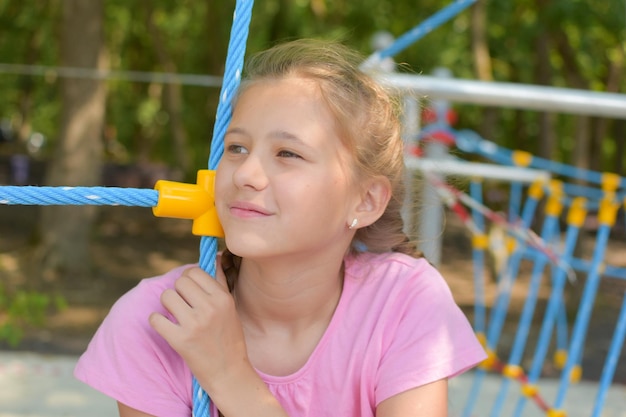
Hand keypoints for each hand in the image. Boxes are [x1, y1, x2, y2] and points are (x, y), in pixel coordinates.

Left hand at [149, 256, 248, 390]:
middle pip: (179, 282)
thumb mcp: (230, 307)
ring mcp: (194, 324)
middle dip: (178, 291)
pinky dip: (157, 321)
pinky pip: (156, 319)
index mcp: (222, 297)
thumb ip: (220, 281)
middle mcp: (209, 308)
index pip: (194, 272)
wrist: (229, 372)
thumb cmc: (229, 337)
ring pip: (166, 297)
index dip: (188, 280)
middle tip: (182, 305)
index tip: (190, 291)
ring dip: (167, 305)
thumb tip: (216, 257)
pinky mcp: (180, 340)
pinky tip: (166, 326)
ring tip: (175, 315)